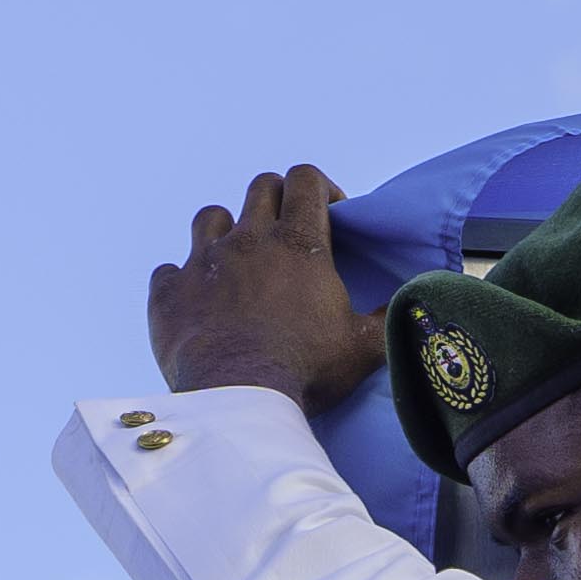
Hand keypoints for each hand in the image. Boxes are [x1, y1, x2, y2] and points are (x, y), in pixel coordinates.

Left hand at [145, 166, 380, 409]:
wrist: (237, 400)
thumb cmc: (306, 370)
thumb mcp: (363, 346)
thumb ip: (387, 318)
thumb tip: (412, 304)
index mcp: (299, 244)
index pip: (306, 179)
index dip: (319, 188)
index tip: (329, 215)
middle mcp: (248, 241)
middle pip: (261, 187)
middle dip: (277, 200)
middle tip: (287, 235)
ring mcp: (203, 264)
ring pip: (211, 217)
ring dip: (226, 231)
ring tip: (237, 262)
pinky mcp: (169, 294)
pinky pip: (169, 271)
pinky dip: (183, 282)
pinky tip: (197, 303)